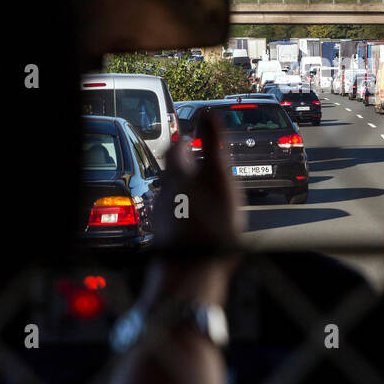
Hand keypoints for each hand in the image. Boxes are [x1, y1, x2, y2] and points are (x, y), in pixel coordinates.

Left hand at [145, 112, 240, 305]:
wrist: (194, 271)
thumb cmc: (211, 222)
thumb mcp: (218, 176)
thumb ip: (213, 144)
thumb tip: (209, 112)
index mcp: (176, 175)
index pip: (175, 149)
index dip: (184, 140)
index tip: (191, 138)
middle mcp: (164, 194)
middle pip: (172, 173)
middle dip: (184, 166)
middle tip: (197, 162)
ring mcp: (164, 219)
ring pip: (173, 196)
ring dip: (186, 191)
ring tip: (202, 192)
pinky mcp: (169, 240)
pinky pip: (177, 219)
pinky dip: (188, 214)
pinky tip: (199, 223)